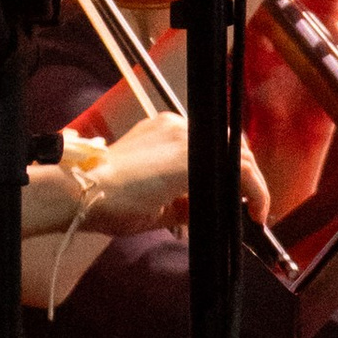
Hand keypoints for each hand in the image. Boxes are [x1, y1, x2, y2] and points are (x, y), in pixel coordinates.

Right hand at [35, 108, 270, 237]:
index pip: (208, 146)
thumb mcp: (152, 203)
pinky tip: (256, 211)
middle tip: (251, 205)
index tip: (236, 196)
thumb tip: (202, 211)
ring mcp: (186, 136)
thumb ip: (180, 203)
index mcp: (163, 131)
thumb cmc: (104, 200)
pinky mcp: (194, 154)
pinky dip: (255, 190)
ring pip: (238, 155)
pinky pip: (240, 170)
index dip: (228, 170)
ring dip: (252, 184)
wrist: (82, 193)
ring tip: (256, 210)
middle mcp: (177, 125)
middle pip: (228, 146)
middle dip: (244, 177)